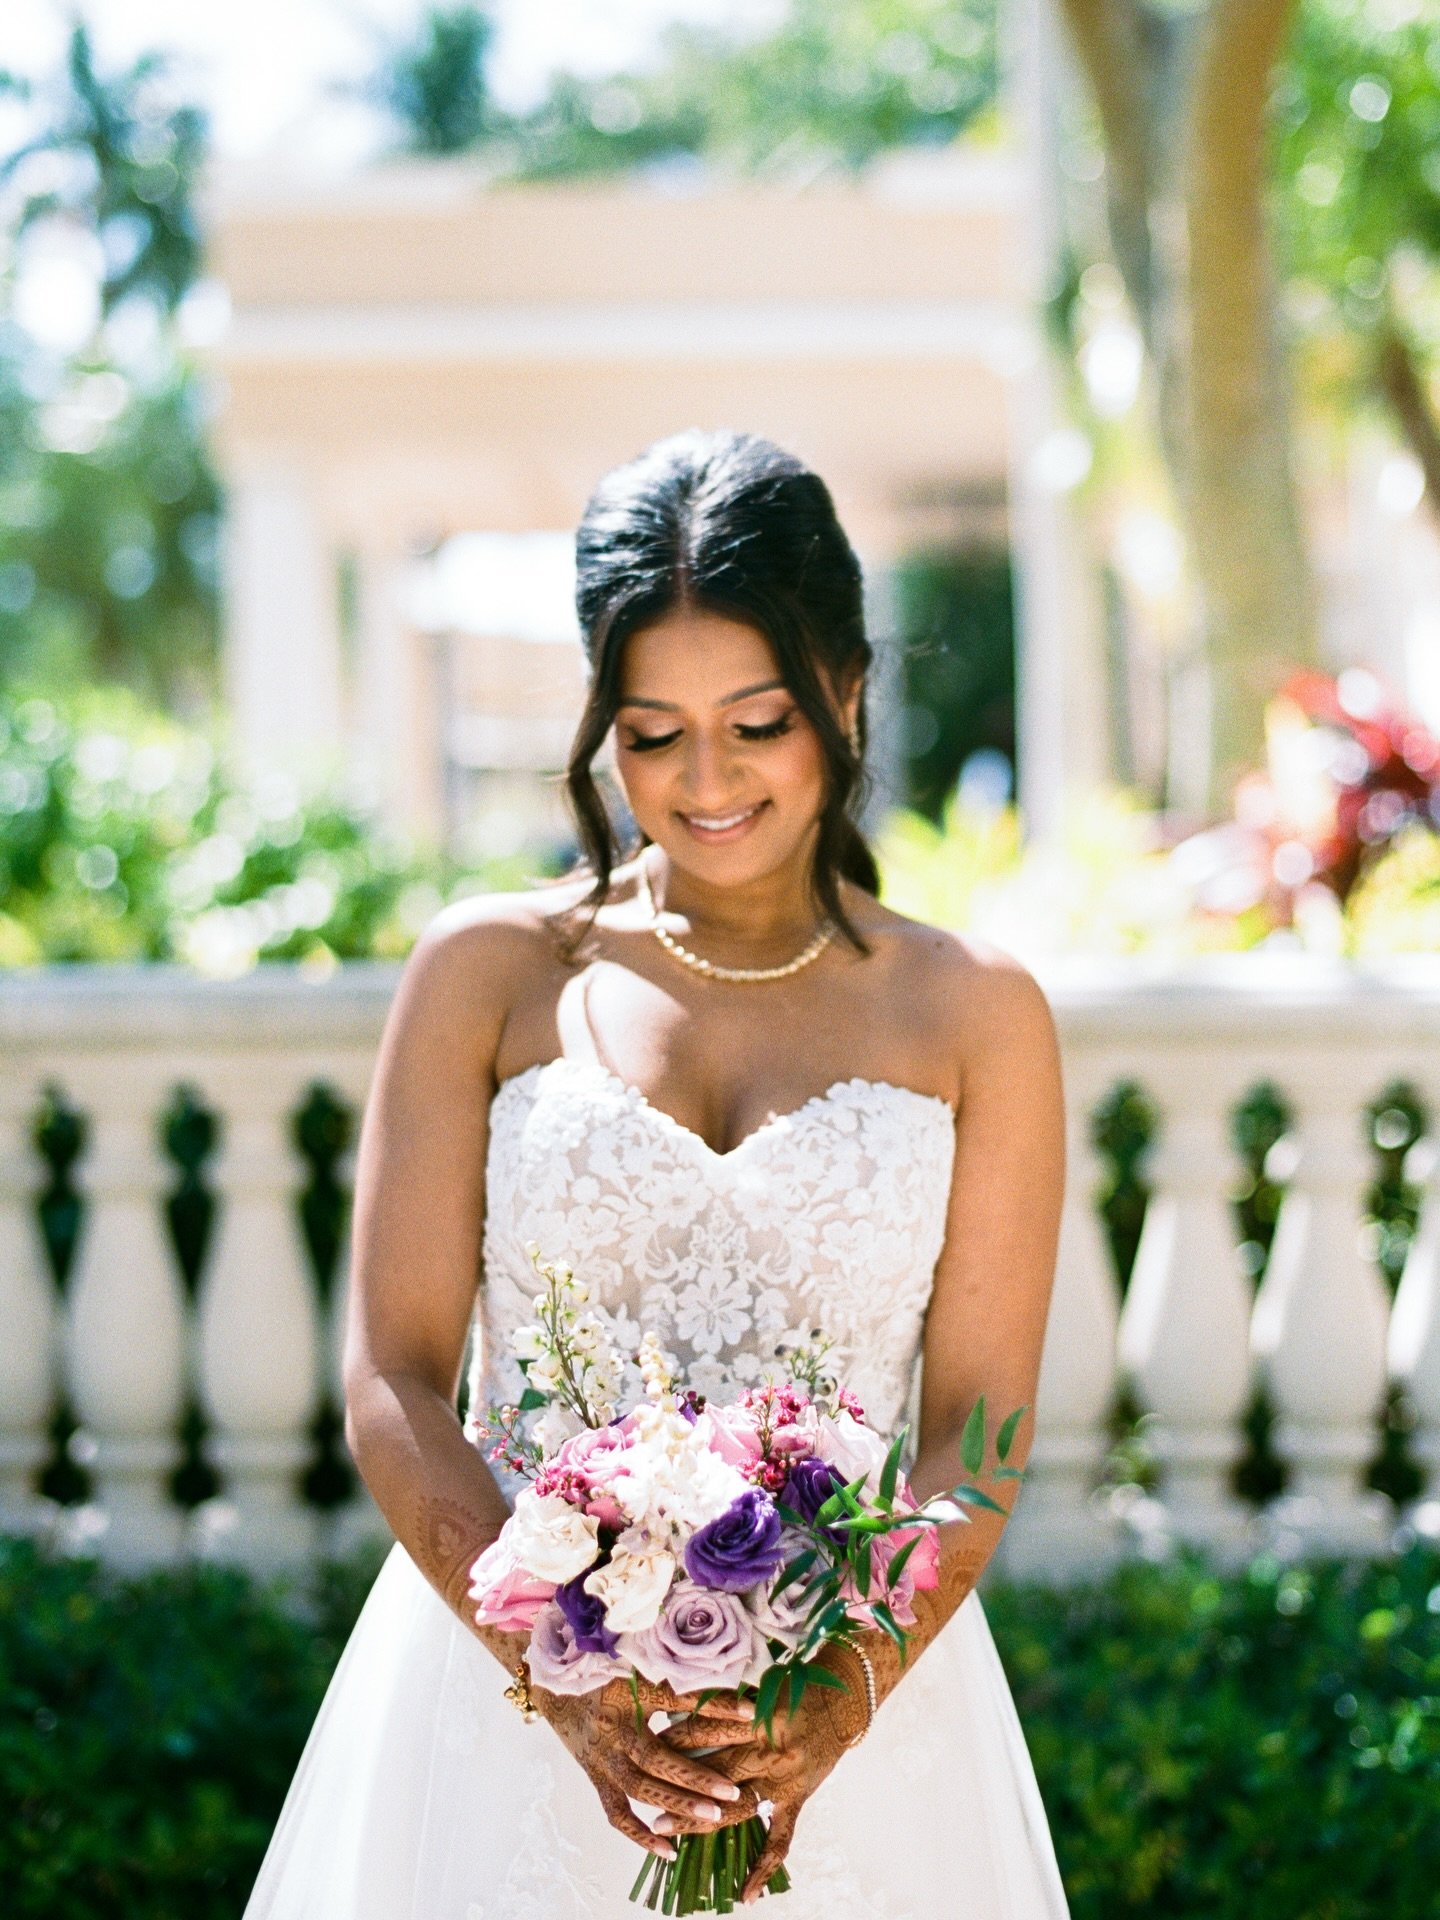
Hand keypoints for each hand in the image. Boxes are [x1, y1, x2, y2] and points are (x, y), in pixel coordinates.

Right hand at [532, 1676, 761, 1859]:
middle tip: (731, 1791)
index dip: (715, 1706)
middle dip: (696, 1777)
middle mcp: (615, 1729)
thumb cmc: (604, 1668)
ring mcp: (604, 1757)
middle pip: (657, 1758)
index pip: (678, 1700)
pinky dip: (641, 1835)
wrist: (554, 1685)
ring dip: (677, 1804)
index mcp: (628, 1693)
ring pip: (641, 1788)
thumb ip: (673, 1674)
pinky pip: (618, 1813)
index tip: (753, 1714)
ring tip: (714, 1817)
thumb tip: (725, 1676)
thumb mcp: (635, 1664)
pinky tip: (669, 1851)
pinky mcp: (596, 1777)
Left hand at [664, 1655, 868, 1902]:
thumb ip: (723, 1703)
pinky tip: (745, 1893)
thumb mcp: (757, 1686)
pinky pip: (779, 1839)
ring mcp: (783, 1778)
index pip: (705, 1728)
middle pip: (714, 1771)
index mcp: (755, 1715)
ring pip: (735, 1807)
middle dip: (677, 1784)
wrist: (842, 1699)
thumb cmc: (796, 1686)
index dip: (673, 1738)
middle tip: (644, 1797)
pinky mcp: (796, 1798)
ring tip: (664, 1828)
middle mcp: (768, 1748)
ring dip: (699, 1819)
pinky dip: (763, 1868)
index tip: (645, 1744)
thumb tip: (676, 1714)